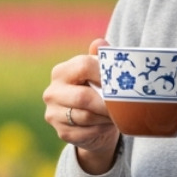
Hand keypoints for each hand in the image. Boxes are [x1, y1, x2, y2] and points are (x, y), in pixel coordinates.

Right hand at [43, 38, 119, 173]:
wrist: (93, 123)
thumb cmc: (98, 91)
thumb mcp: (100, 73)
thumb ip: (101, 57)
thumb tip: (99, 43)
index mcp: (61, 72)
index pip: (83, 66)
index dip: (105, 73)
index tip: (121, 81)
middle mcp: (52, 92)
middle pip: (83, 97)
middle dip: (107, 103)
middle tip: (125, 105)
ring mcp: (53, 114)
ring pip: (86, 117)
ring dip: (106, 117)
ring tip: (118, 114)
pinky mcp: (62, 132)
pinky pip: (86, 132)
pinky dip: (100, 130)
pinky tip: (107, 125)